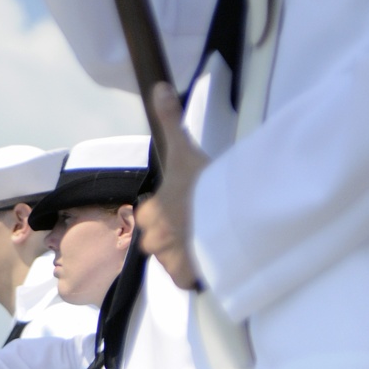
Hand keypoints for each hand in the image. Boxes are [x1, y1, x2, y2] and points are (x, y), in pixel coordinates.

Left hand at [136, 84, 209, 290]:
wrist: (220, 211)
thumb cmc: (199, 181)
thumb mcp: (182, 147)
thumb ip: (169, 119)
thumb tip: (159, 88)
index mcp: (148, 214)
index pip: (152, 218)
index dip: (170, 213)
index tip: (187, 207)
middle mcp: (150, 241)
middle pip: (161, 242)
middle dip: (177, 237)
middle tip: (199, 226)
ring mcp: (167, 261)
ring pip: (173, 261)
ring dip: (187, 255)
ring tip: (207, 242)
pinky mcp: (184, 277)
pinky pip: (187, 280)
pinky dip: (197, 275)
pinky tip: (210, 262)